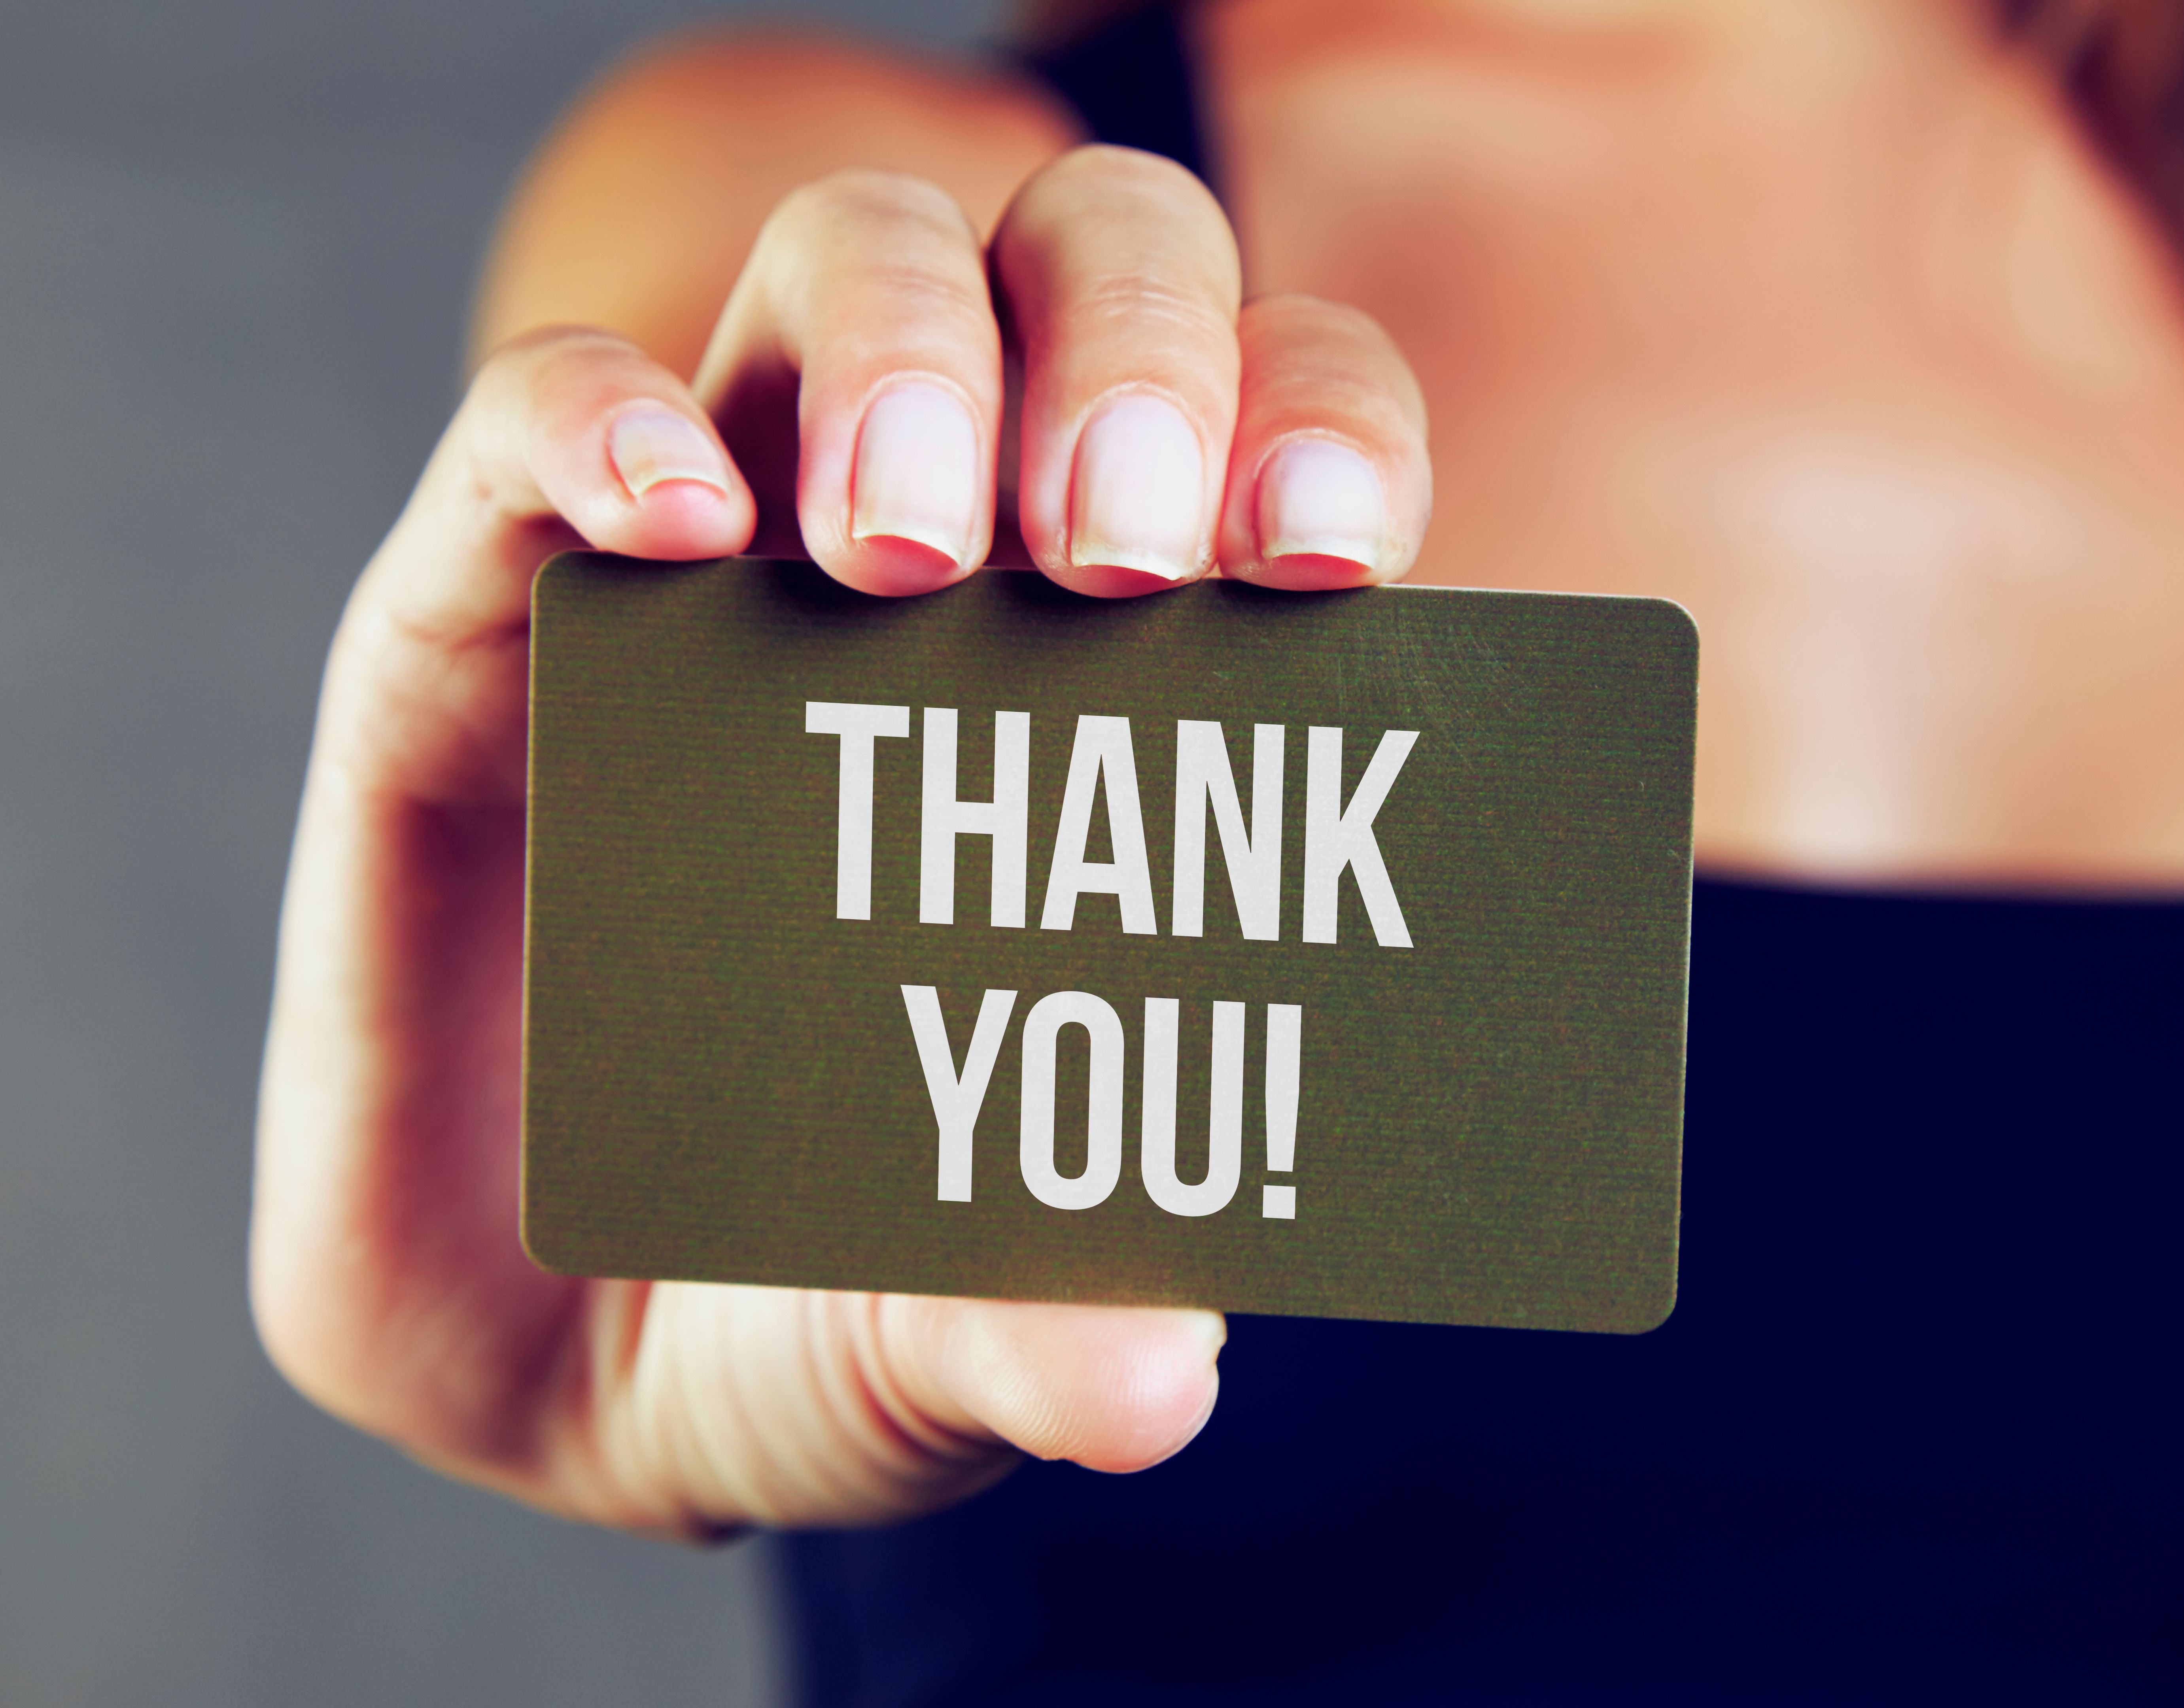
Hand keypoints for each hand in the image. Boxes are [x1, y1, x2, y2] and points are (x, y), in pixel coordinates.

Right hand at [250, 147, 1430, 1536]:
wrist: (569, 1363)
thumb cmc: (823, 1297)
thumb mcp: (949, 1333)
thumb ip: (1048, 1329)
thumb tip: (1160, 1383)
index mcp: (1134, 686)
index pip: (1279, 441)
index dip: (1324, 432)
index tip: (1332, 559)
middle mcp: (951, 570)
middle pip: (1088, 281)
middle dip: (1137, 360)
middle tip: (1129, 549)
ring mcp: (724, 564)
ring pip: (847, 273)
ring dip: (903, 354)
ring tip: (903, 547)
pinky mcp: (492, 612)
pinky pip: (536, 419)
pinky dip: (593, 423)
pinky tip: (663, 518)